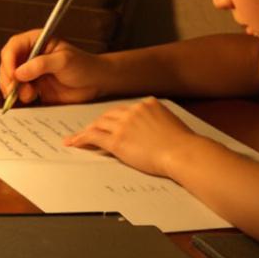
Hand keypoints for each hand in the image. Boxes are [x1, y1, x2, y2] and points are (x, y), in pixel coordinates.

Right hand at [0, 29, 110, 105]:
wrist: (95, 83)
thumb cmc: (84, 65)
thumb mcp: (64, 61)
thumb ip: (41, 64)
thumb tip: (19, 72)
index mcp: (36, 41)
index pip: (14, 47)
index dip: (9, 60)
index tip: (12, 74)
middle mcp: (30, 55)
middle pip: (7, 64)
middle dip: (8, 77)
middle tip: (14, 89)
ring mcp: (30, 72)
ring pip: (9, 79)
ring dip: (13, 88)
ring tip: (29, 94)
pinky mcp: (33, 87)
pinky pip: (18, 92)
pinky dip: (18, 97)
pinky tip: (30, 98)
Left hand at [63, 97, 194, 177]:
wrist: (183, 153)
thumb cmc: (184, 145)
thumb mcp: (172, 125)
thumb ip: (159, 123)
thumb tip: (155, 131)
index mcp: (148, 104)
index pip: (125, 110)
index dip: (115, 118)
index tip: (109, 123)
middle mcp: (134, 110)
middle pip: (109, 115)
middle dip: (99, 123)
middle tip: (90, 130)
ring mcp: (124, 124)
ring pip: (98, 124)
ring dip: (87, 131)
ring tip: (78, 139)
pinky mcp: (118, 140)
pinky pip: (93, 137)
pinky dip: (81, 139)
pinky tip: (74, 143)